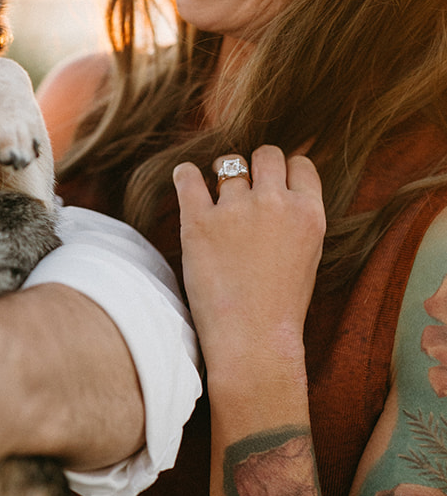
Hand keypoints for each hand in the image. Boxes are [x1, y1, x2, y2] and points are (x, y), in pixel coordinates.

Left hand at [173, 145, 324, 386]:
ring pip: (228, 164)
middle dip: (254, 165)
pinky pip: (187, 177)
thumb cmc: (280, 306)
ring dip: (220, 175)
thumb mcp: (307, 254)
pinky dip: (185, 175)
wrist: (253, 341)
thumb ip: (297, 218)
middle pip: (266, 154)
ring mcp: (237, 210)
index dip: (283, 169)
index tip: (271, 181)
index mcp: (309, 213)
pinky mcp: (199, 222)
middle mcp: (276, 203)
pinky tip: (186, 180)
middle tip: (241, 184)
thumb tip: (280, 187)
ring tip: (214, 194)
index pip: (299, 163)